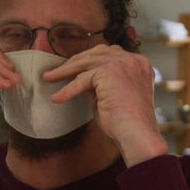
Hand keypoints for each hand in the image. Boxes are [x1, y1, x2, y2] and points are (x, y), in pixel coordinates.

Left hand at [46, 44, 166, 165]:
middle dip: (75, 62)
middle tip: (57, 72)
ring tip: (50, 78)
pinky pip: (82, 79)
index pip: (110, 54)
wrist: (136, 134)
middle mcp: (133, 60)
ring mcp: (123, 63)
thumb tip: (81, 79)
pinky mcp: (110, 71)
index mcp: (139, 64)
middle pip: (97, 54)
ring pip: (87, 62)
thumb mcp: (114, 95)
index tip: (74, 67)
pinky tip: (57, 97)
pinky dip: (67, 90)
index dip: (90, 60)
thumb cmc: (126, 123)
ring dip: (65, 71)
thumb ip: (102, 83)